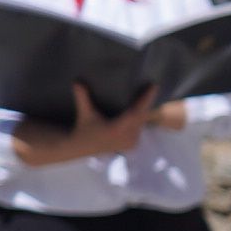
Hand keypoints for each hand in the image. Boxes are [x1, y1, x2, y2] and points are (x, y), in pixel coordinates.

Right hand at [11, 84, 158, 164]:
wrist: (83, 147)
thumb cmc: (84, 128)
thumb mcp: (85, 113)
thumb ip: (82, 98)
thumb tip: (76, 82)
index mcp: (117, 129)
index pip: (136, 111)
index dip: (146, 99)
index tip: (154, 86)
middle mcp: (127, 137)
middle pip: (142, 116)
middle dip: (147, 102)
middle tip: (152, 87)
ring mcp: (131, 142)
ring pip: (142, 123)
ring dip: (144, 111)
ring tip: (149, 96)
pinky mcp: (133, 146)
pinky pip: (140, 129)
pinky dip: (141, 120)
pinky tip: (143, 111)